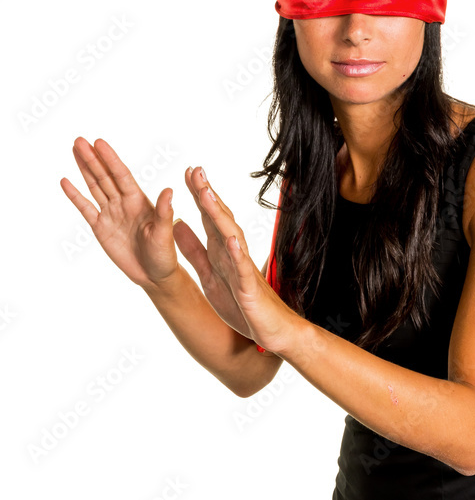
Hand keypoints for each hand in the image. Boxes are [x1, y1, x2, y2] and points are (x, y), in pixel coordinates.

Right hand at [60, 137, 177, 289]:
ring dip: (85, 169)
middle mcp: (124, 203)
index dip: (110, 159)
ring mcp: (111, 214)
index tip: (100, 143)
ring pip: (95, 187)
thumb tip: (169, 190)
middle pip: (105, 177)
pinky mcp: (101, 228)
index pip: (121, 175)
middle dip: (93, 159)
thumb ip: (164, 212)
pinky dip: (75, 196)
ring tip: (75, 149)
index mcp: (139, 201)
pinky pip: (86, 208)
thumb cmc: (164, 255)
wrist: (154, 276)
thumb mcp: (165, 234)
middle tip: (80, 140)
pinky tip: (66, 181)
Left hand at [179, 167, 298, 354]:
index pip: (210, 217)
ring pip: (230, 236)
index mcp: (221, 250)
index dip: (199, 195)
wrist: (272, 329)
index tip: (188, 171)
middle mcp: (233, 253)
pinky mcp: (249, 288)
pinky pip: (243, 269)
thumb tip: (177, 225)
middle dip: (207, 195)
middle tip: (196, 170)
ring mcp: (242, 268)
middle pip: (220, 219)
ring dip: (218, 215)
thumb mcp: (209, 275)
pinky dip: (237, 254)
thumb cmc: (243, 303)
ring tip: (206, 195)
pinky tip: (230, 240)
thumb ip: (194, 251)